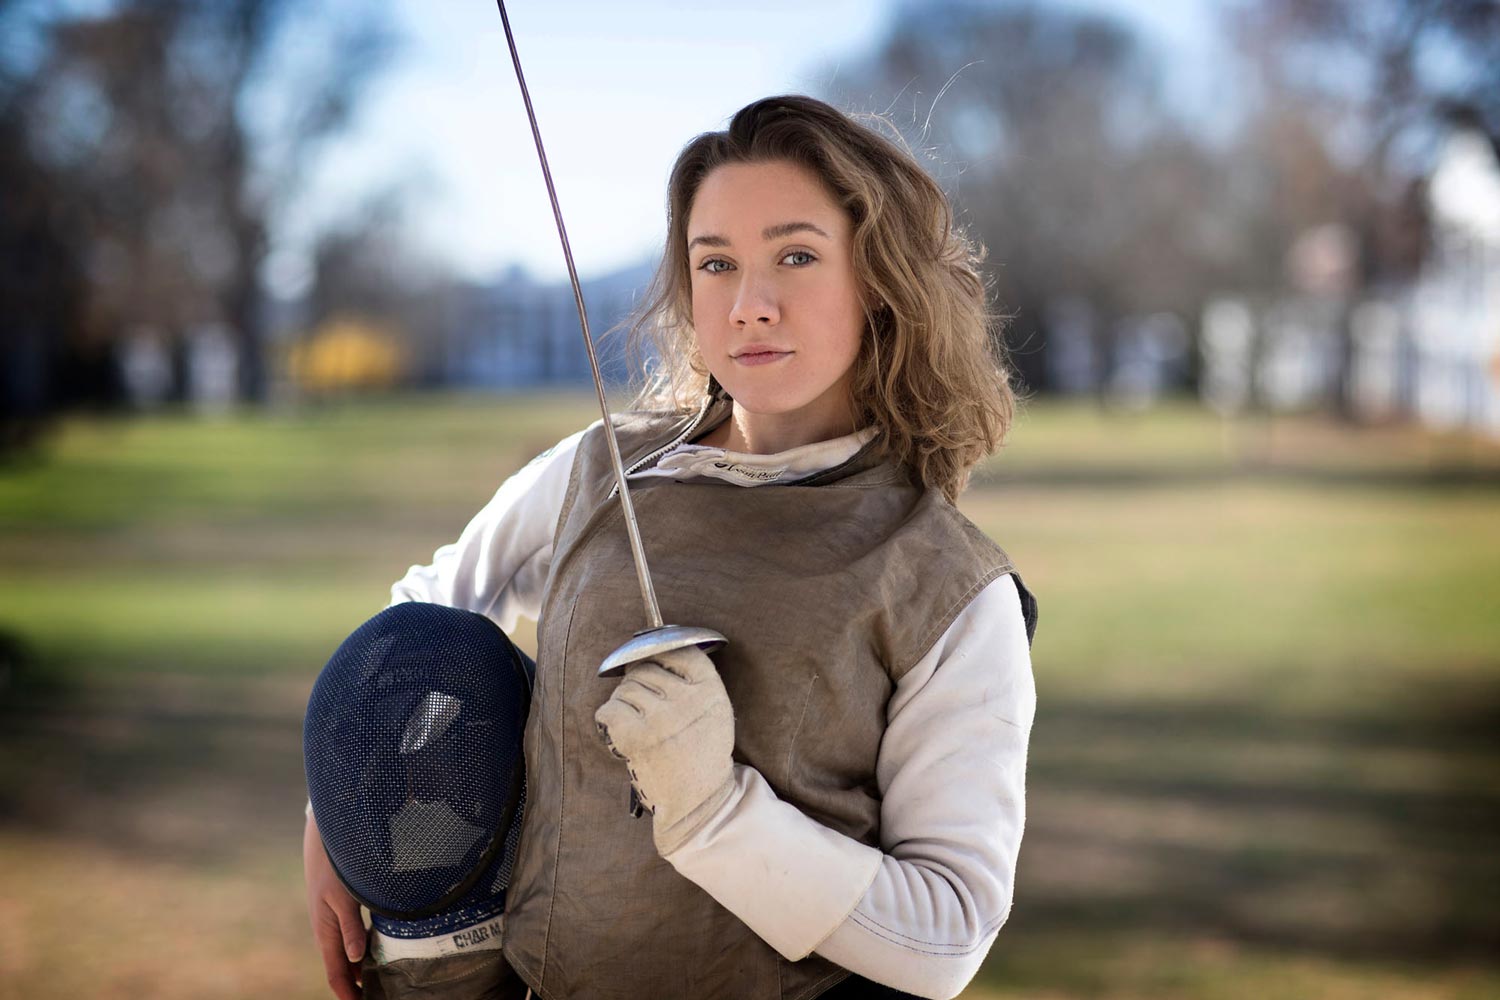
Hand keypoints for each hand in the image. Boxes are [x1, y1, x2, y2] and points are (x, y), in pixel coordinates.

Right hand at [303, 811, 366, 999]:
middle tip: (379, 996)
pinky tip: (378, 951)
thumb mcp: (344, 897)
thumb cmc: (334, 866)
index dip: (348, 994)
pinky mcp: (341, 910)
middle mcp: (328, 931)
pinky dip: (363, 950)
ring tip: (380, 982)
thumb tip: (357, 959)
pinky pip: (351, 938)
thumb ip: (351, 927)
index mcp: (326, 932)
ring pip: (347, 953)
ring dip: (360, 969)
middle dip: (356, 986)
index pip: (336, 973)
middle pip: (342, 967)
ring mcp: (333, 921)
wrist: (324, 840)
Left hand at [593, 645, 735, 855]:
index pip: (679, 650)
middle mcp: (686, 700)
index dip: (660, 653)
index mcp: (709, 690)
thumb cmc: (701, 753)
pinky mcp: (635, 737)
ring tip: (636, 724)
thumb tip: (657, 647)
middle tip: (643, 707)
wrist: (696, 801)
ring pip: (624, 688)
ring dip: (623, 703)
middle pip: (644, 668)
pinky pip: (608, 710)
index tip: (653, 664)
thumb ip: (694, 681)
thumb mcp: (714, 711)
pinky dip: (608, 720)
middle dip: (636, 683)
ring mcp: (660, 718)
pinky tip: (621, 733)